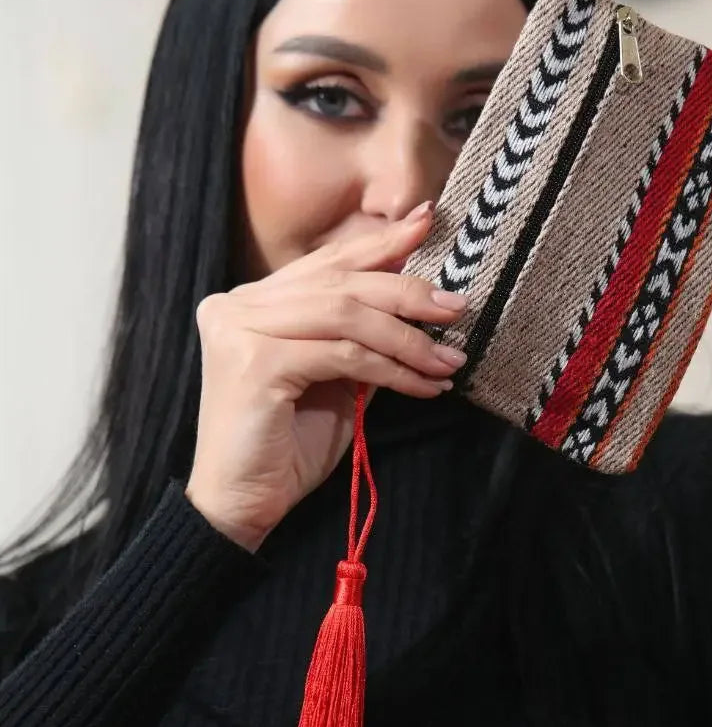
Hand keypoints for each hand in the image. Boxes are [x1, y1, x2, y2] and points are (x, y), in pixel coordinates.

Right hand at [184, 201, 466, 550]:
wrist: (245, 504)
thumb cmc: (288, 445)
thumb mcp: (336, 378)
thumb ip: (361, 336)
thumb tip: (420, 298)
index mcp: (252, 301)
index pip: (326, 262)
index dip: (379, 242)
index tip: (427, 222)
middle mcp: (238, 305)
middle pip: (340, 282)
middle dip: (408, 293)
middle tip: (457, 307)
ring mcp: (241, 330)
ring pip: (347, 315)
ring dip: (408, 339)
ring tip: (448, 359)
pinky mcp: (255, 362)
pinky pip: (344, 355)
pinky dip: (392, 370)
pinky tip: (423, 385)